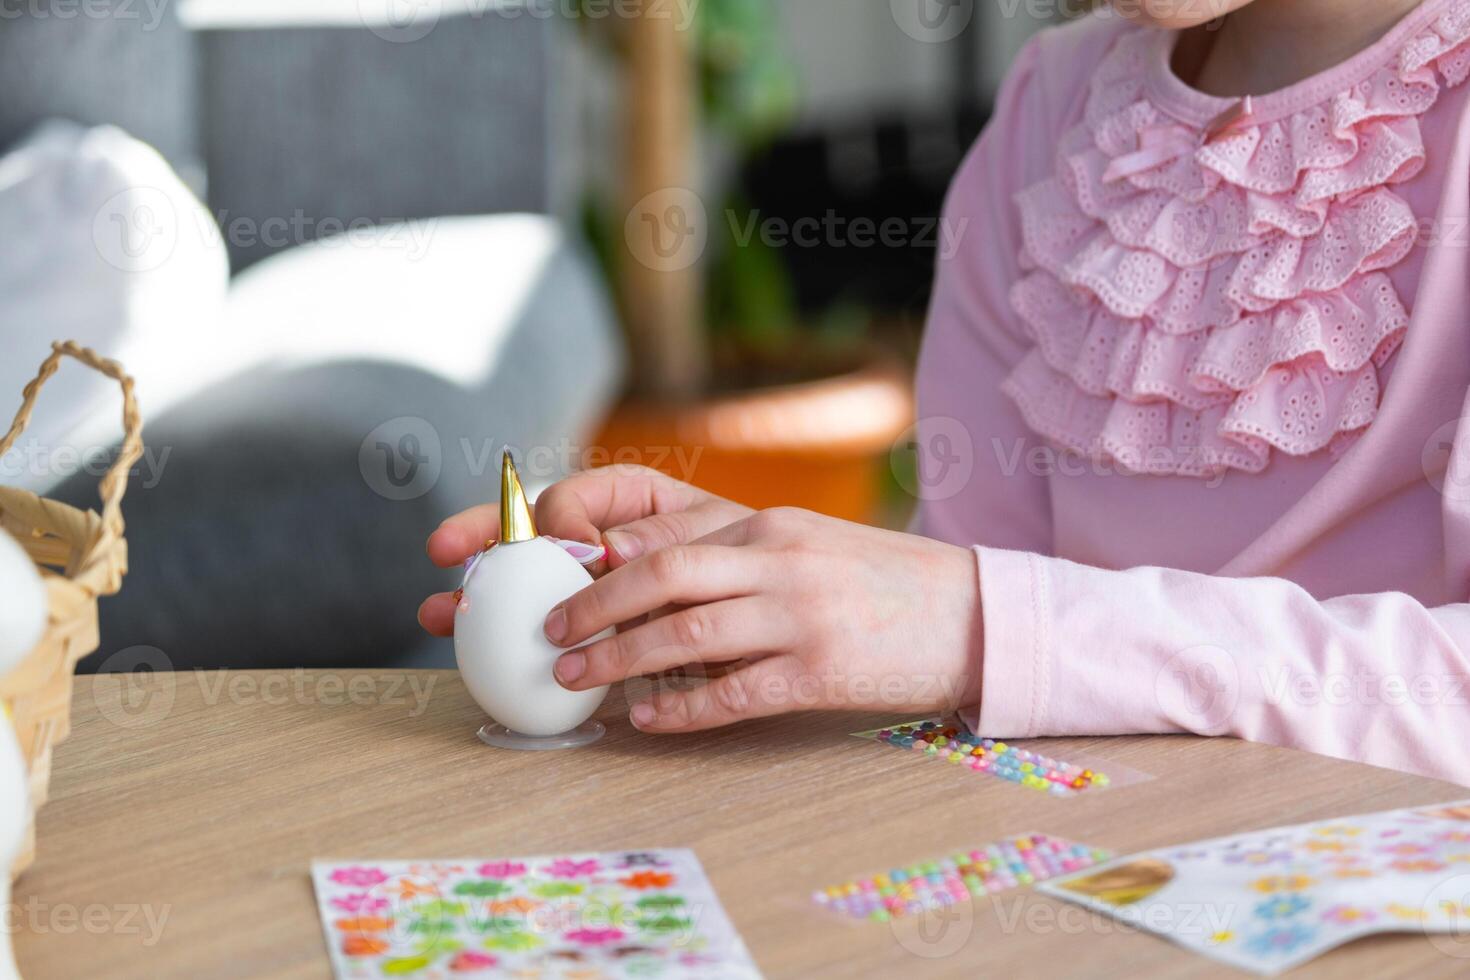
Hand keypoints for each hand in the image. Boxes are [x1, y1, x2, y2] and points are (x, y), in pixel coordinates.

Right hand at [418, 465, 751, 634]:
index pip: (579, 496)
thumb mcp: (719, 539)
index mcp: (627, 496)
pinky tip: (449, 633)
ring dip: (471, 586)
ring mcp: (578, 572)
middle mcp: (593, 528)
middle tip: (444, 549)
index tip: (579, 554)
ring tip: (436, 609)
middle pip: (525, 522)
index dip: (566, 522)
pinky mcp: (575, 613)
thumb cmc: (746, 557)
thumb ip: (669, 535)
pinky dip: (488, 622)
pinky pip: (525, 613)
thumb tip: (610, 547)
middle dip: (482, 531)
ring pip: (514, 569)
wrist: (766, 604)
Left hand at [544, 507, 983, 732]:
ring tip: (578, 677)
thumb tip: (644, 573)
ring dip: (622, 658)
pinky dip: (684, 710)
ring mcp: (801, 617)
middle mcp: (780, 561)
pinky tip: (649, 720)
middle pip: (663, 577)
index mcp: (771, 524)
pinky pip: (735, 694)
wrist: (973, 615)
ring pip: (688, 635)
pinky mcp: (821, 673)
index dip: (602, 566)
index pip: (667, 539)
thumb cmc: (879, 582)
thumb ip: (735, 552)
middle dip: (594, 606)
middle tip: (550, 632)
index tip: (559, 587)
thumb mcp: (806, 544)